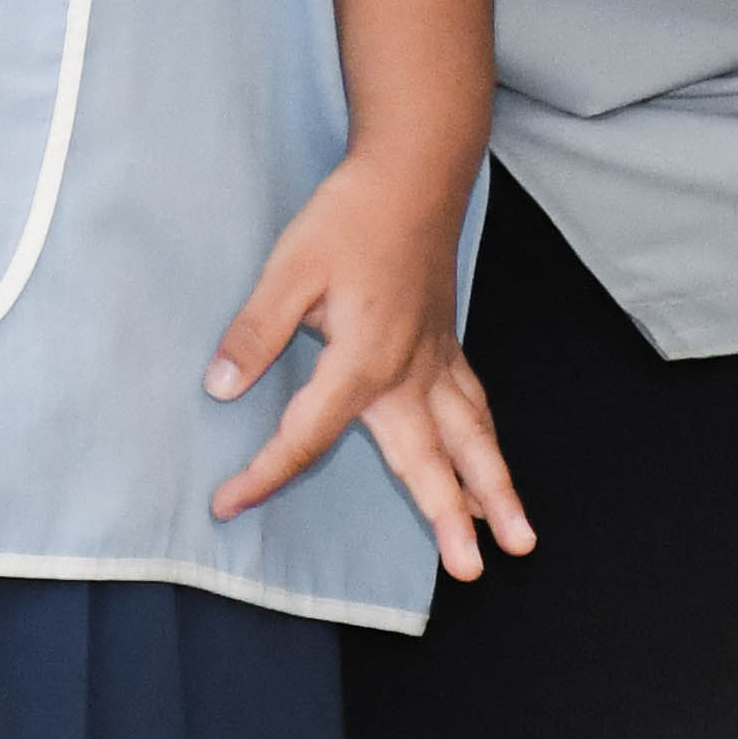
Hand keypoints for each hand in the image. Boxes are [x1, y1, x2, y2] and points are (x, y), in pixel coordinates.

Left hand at [204, 155, 531, 578]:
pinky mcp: (445, 339)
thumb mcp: (290, 268)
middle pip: (430, 458)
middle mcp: (408, 371)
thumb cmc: (352, 214)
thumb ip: (257, 331)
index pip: (307, 435)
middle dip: (450, 517)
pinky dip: (485, 439)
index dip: (264, 473)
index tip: (227, 503)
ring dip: (493, 487)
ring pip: (471, 435)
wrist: (414, 168)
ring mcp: (435, 357)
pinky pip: (473, 402)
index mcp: (364, 360)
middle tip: (472, 570)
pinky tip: (486, 459)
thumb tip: (221, 387)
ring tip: (516, 535)